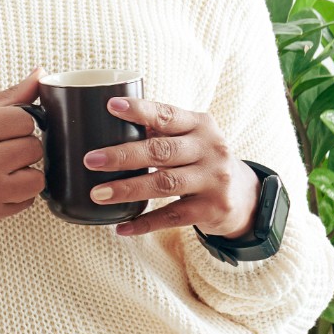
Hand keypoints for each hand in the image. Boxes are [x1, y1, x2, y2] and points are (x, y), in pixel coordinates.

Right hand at [0, 76, 45, 225]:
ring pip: (36, 178)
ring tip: (4, 169)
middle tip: (0, 149)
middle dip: (20, 146)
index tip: (3, 129)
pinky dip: (17, 194)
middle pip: (34, 148)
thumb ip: (8, 96)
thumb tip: (42, 74)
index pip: (27, 120)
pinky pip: (26, 202)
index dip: (17, 124)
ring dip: (25, 173)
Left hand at [85, 94, 257, 237]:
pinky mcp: (213, 208)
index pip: (167, 115)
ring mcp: (214, 180)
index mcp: (200, 125)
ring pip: (164, 184)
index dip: (139, 110)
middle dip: (123, 156)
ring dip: (128, 189)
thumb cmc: (200, 159)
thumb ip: (160, 132)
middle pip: (161, 151)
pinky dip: (145, 223)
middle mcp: (210, 149)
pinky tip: (121, 227)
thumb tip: (103, 126)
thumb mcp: (190, 139)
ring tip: (97, 194)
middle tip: (91, 160)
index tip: (110, 106)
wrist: (243, 194)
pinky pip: (172, 217)